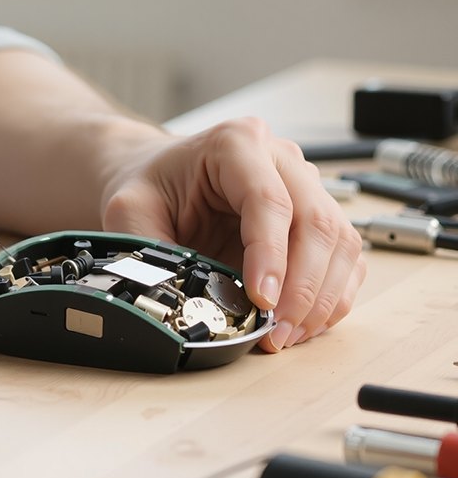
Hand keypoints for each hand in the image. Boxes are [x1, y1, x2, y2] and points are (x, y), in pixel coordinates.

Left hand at [96, 116, 366, 349]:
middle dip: (302, 287)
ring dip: (321, 299)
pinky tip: (303, 323)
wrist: (162, 180)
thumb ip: (150, 248)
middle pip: (316, 221)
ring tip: (285, 335)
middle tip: (275, 331)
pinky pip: (347, 260)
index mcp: (234, 143)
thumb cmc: (151, 188)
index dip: (271, 255)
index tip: (261, 302)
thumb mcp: (130, 210)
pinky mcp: (320, 218)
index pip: (267, 199)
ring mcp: (307, 185)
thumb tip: (182, 298)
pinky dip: (332, 298)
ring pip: (340, 242)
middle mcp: (280, 158)